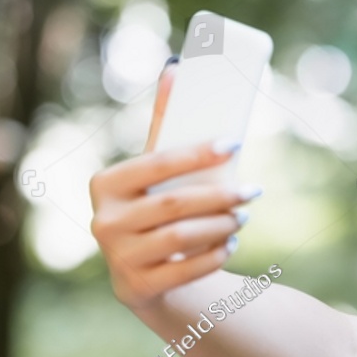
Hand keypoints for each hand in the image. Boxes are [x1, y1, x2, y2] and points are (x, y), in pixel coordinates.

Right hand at [89, 58, 255, 311]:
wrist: (145, 275)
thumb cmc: (155, 210)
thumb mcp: (154, 173)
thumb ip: (163, 128)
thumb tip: (176, 68)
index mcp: (104, 185)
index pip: (155, 162)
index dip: (197, 153)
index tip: (235, 144)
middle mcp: (103, 221)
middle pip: (174, 205)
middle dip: (220, 196)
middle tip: (253, 191)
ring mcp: (117, 258)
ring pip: (182, 238)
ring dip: (222, 226)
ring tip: (243, 218)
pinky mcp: (137, 288)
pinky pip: (186, 270)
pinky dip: (215, 256)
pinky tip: (230, 244)